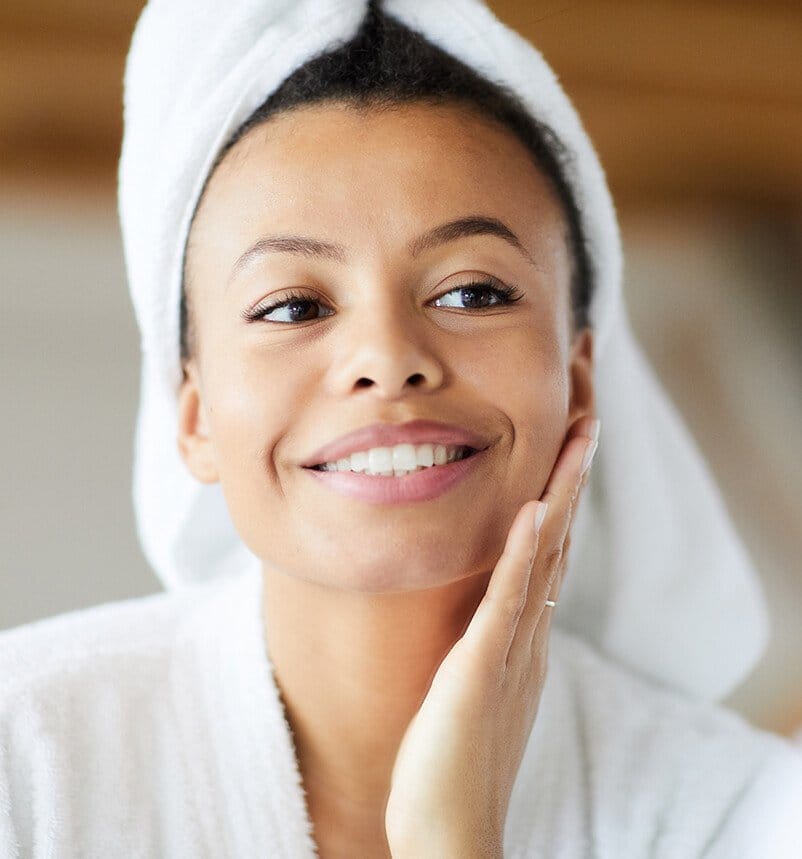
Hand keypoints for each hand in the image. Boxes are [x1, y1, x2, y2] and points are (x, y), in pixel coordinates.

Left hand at [385, 416, 599, 857]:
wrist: (449, 830)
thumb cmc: (452, 759)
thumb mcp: (477, 682)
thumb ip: (488, 641)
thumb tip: (488, 606)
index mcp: (523, 634)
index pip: (549, 550)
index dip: (562, 494)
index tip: (569, 442)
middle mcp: (527, 634)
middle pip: (559, 540)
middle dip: (573, 477)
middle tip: (588, 416)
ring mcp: (510, 650)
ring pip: (543, 558)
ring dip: (562, 495)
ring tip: (578, 438)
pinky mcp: (481, 669)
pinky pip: (505, 602)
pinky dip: (522, 554)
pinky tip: (534, 511)